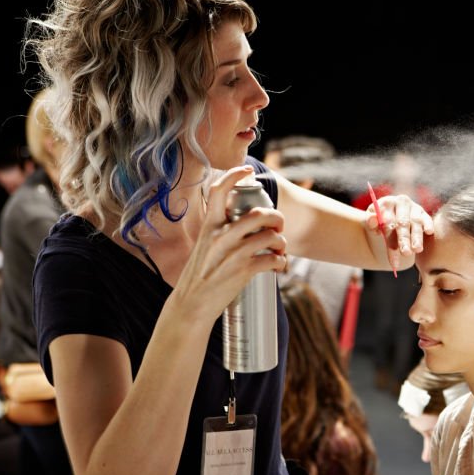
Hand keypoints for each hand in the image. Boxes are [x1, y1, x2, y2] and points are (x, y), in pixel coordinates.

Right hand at [170, 166, 286, 321]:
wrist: (191, 305)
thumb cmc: (200, 276)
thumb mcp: (205, 246)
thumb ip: (220, 232)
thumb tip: (245, 223)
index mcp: (209, 227)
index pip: (219, 191)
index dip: (234, 175)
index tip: (246, 169)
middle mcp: (221, 236)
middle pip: (259, 214)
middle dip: (277, 217)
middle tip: (278, 226)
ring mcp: (233, 253)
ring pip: (271, 236)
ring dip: (282, 243)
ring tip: (280, 250)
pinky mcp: (244, 271)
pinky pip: (274, 260)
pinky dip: (282, 262)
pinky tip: (279, 266)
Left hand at [365, 194, 434, 269]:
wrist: (388, 224)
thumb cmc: (378, 225)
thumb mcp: (371, 225)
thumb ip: (370, 222)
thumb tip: (373, 220)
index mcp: (386, 203)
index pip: (387, 221)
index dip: (388, 238)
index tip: (391, 256)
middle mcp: (401, 202)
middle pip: (402, 222)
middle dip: (404, 239)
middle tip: (405, 253)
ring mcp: (413, 207)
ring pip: (415, 223)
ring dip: (417, 237)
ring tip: (417, 250)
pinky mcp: (423, 214)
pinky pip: (426, 219)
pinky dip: (428, 224)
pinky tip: (429, 232)